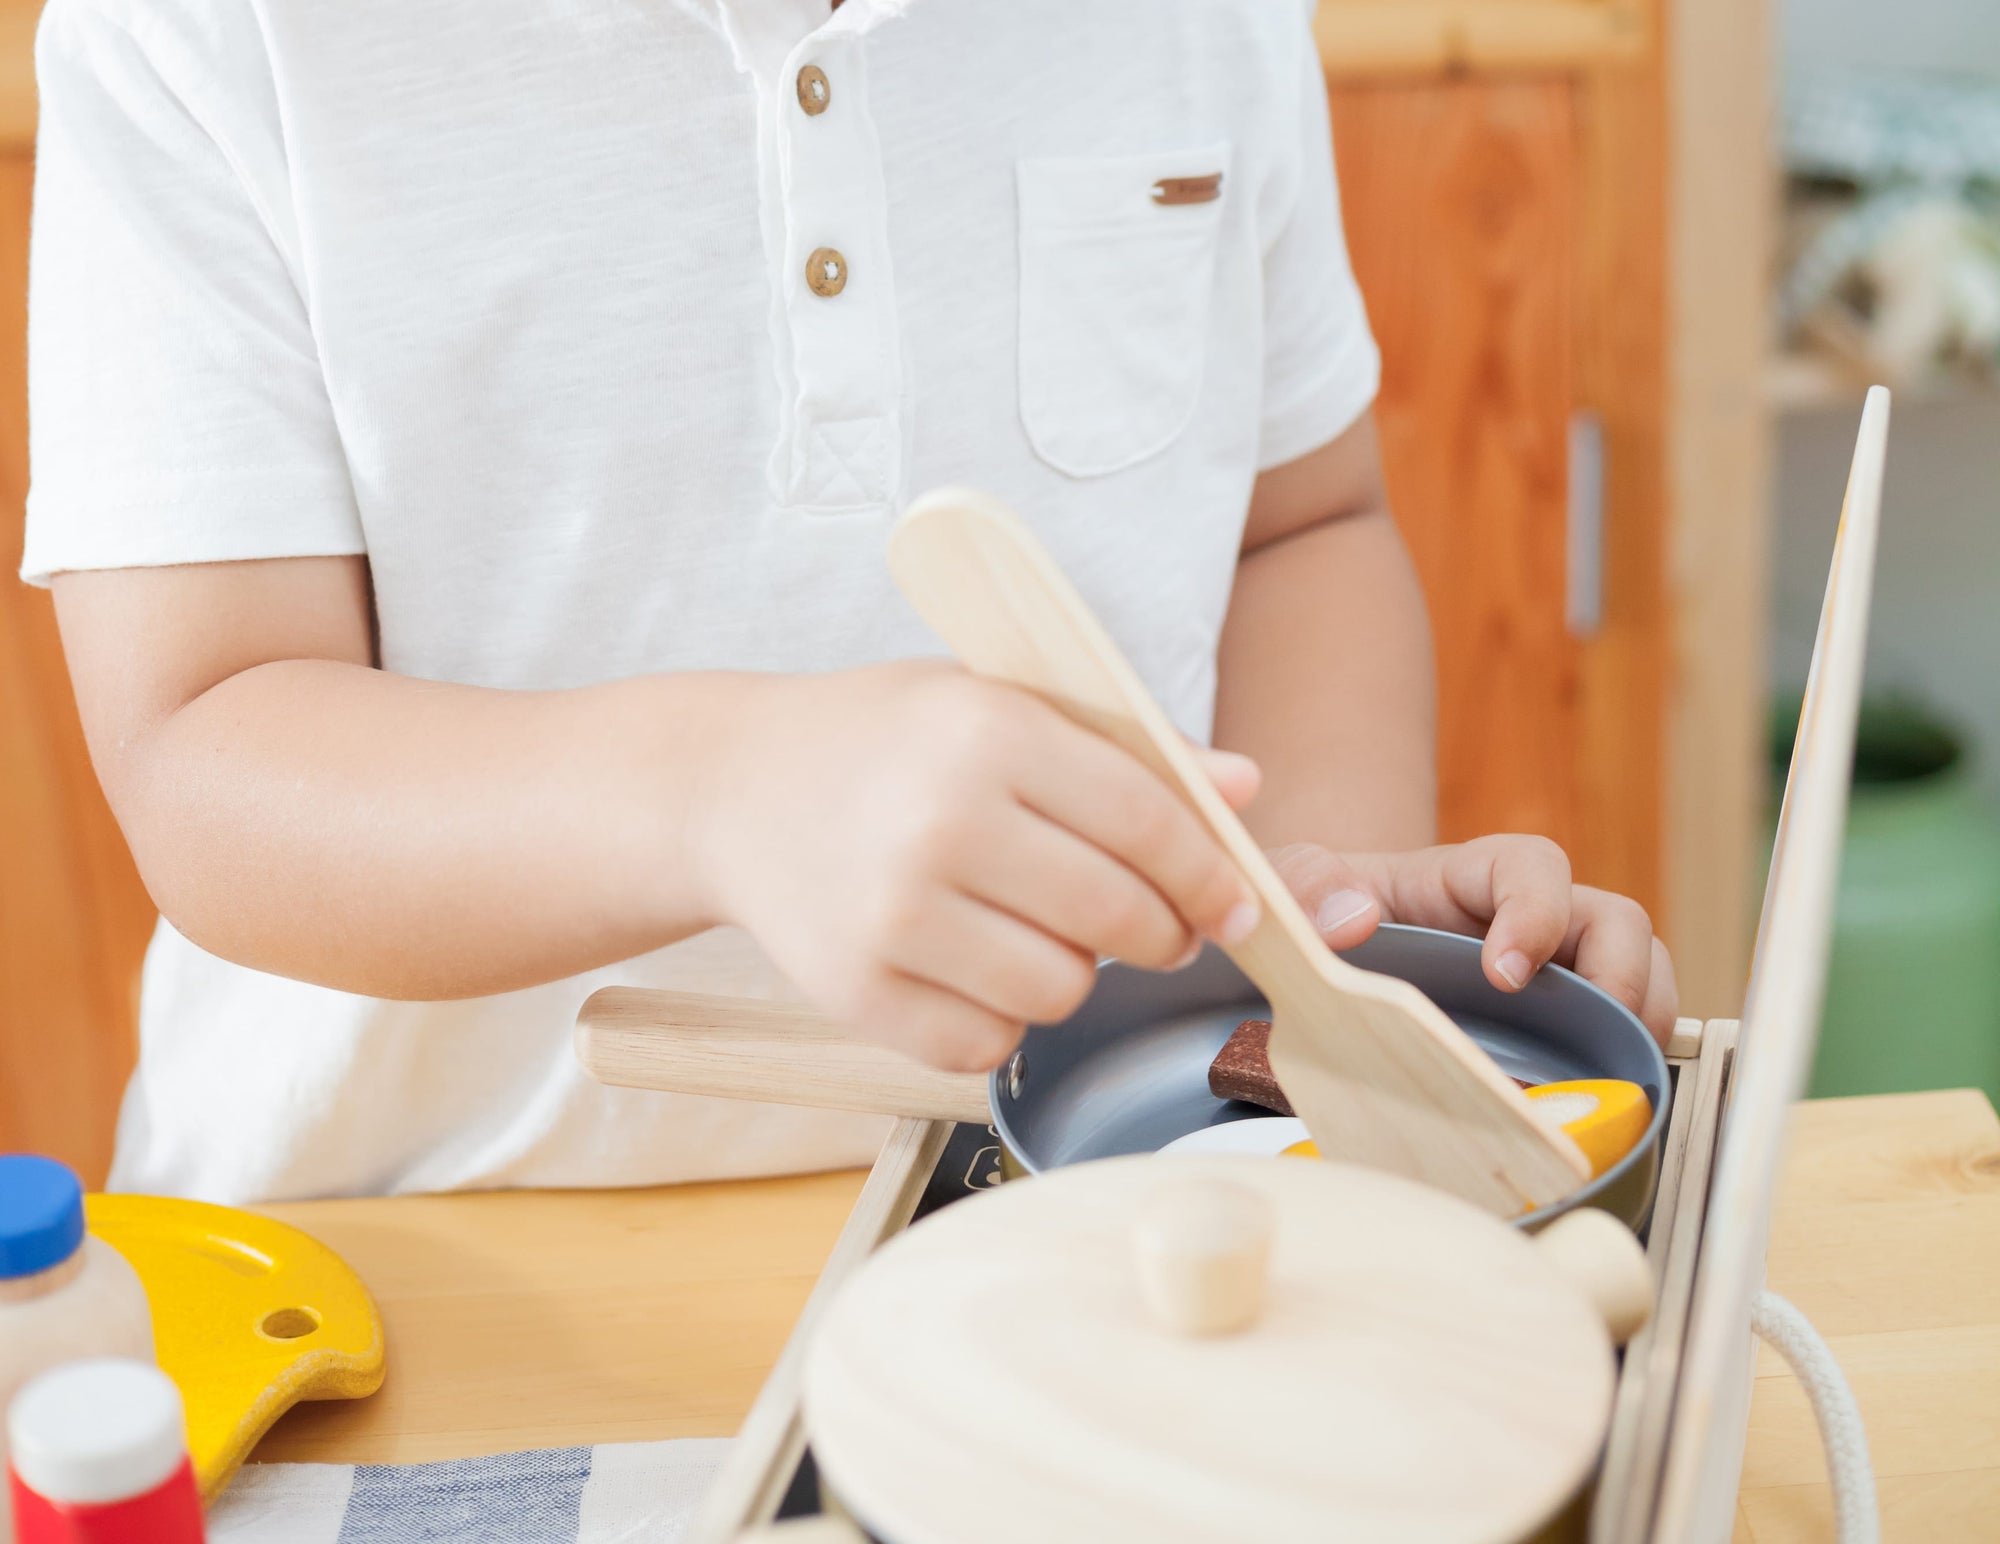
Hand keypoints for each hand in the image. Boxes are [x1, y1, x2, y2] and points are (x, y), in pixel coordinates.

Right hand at [696, 662, 1263, 1071]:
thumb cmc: (884, 739)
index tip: (1235, 905)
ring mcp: (893, 914)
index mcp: (988, 731)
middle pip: (1116, 917)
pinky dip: (1001, 1019)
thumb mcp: (998, 703)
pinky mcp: (855, 990)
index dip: (1209, 874)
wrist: (729, 787)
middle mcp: (941, 821)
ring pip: (1060, 991)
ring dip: (1073, 975)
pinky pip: (986, 1043)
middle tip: (1163, 931)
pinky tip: (976, 968)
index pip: (1147, 821)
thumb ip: (1125, 746)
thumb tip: (1245, 789)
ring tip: (1039, 933)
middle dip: (1164, 934)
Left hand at [1269, 837, 1678, 1044]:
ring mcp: (1548, 980)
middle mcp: (1524, 923)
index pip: (1533, 866)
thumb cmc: (1319, 911)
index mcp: (1465, 880)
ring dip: (1638, 1030)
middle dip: (1624, 975)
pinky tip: (1587, 1118)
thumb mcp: (1293, 881)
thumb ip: (1307, 883)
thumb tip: (1353, 918)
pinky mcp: (1553, 1037)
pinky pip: (1614, 1047)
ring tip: (1612, 1084)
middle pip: (1616, 922)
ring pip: (1639, 983)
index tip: (1505, 973)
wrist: (1317, 962)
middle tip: (1594, 1036)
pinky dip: (1618, 1077)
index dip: (1538, 910)